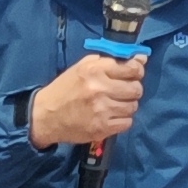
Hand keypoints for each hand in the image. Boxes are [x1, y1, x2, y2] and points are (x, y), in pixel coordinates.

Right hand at [29, 51, 145, 150]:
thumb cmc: (66, 88)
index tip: (134, 73)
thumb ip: (111, 61)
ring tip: (115, 104)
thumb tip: (141, 59)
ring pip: (133, 107)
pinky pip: (127, 123)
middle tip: (123, 91)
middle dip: (133, 89)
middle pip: (136, 89)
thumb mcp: (83, 67)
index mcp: (95, 70)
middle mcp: (100, 89)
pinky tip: (111, 116)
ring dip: (127, 105)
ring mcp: (101, 110)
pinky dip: (122, 120)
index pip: (132, 69)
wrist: (46, 116)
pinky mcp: (102, 128)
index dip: (137, 71)